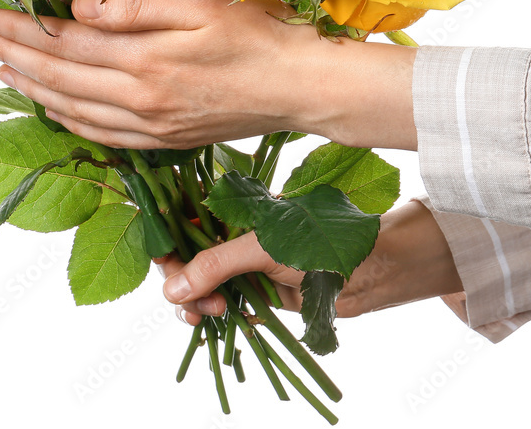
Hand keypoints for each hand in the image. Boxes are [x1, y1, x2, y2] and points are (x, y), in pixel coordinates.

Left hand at [0, 0, 417, 149]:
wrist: (302, 88)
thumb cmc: (260, 38)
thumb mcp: (200, 6)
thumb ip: (135, 9)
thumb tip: (79, 10)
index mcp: (147, 63)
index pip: (66, 47)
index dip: (23, 33)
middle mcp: (141, 101)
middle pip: (61, 81)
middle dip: (14, 59)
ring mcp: (153, 127)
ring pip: (75, 112)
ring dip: (34, 92)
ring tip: (3, 74)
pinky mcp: (167, 140)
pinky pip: (103, 137)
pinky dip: (69, 123)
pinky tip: (55, 111)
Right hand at [156, 199, 462, 325]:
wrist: (365, 271)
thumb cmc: (317, 242)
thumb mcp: (261, 248)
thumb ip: (215, 265)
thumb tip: (172, 290)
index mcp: (229, 209)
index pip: (182, 223)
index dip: (168, 244)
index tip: (165, 266)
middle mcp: (229, 234)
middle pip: (184, 258)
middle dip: (183, 282)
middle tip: (196, 301)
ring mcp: (239, 264)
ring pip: (197, 286)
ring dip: (196, 303)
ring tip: (214, 313)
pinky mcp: (251, 292)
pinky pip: (216, 305)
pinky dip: (209, 315)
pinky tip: (214, 320)